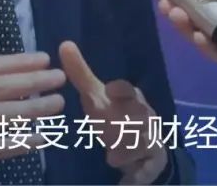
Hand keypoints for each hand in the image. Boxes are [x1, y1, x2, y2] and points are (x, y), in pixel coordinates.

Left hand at [59, 41, 167, 184]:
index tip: (109, 90)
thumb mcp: (97, 97)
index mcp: (130, 98)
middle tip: (111, 131)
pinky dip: (138, 176)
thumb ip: (81, 73)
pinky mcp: (152, 161)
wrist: (142, 147)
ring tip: (111, 159)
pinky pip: (148, 169)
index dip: (121, 90)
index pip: (129, 90)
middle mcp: (144, 116)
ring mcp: (151, 139)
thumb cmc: (115, 115)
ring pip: (145, 143)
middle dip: (128, 124)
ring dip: (128, 151)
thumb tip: (64, 44)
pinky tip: (125, 183)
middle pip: (140, 117)